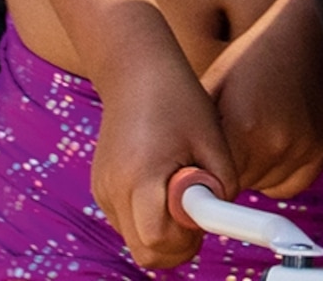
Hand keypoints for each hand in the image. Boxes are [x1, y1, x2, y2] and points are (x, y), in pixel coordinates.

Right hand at [90, 36, 235, 269]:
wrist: (136, 71)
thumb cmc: (179, 99)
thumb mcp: (212, 137)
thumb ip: (221, 182)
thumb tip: (221, 217)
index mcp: (141, 176)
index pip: (158, 240)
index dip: (187, 239)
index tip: (204, 214)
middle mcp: (114, 189)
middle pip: (145, 251)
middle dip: (178, 244)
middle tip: (199, 210)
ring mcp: (103, 191)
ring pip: (136, 240)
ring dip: (163, 230)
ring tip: (183, 187)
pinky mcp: (102, 189)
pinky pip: (128, 222)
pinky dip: (149, 216)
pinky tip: (164, 183)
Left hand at [205, 0, 322, 197]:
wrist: (309, 35)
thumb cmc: (254, 57)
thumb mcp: (214, 87)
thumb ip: (198, 135)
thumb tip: (177, 173)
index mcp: (243, 125)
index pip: (210, 182)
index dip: (200, 178)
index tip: (196, 171)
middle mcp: (277, 143)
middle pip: (236, 186)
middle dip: (226, 170)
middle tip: (228, 136)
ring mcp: (304, 150)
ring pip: (261, 187)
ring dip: (253, 170)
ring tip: (255, 130)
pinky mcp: (321, 154)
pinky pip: (287, 185)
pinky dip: (277, 172)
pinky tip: (274, 140)